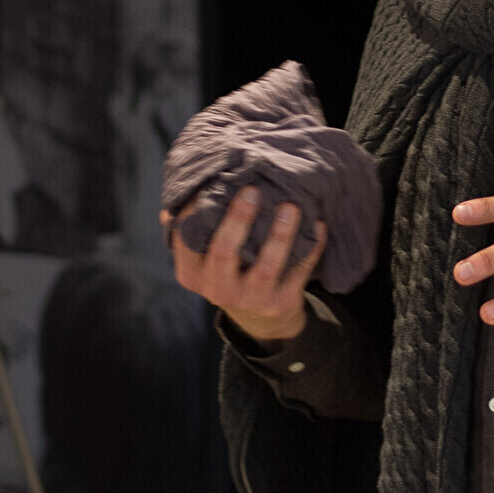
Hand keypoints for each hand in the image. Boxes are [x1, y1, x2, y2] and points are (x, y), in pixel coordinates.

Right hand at [168, 187, 326, 342]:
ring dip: (280, 235)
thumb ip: (191, 228)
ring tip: (291, 207)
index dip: (198, 210)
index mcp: (191, 274)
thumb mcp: (203, 254)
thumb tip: (176, 199)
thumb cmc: (227, 267)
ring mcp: (250, 300)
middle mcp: (216, 290)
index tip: (215, 181)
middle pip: (225, 252)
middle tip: (253, 190)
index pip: (188, 239)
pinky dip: (311, 247)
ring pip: (266, 267)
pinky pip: (299, 272)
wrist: (257, 311)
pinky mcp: (280, 303)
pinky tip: (317, 224)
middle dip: (239, 219)